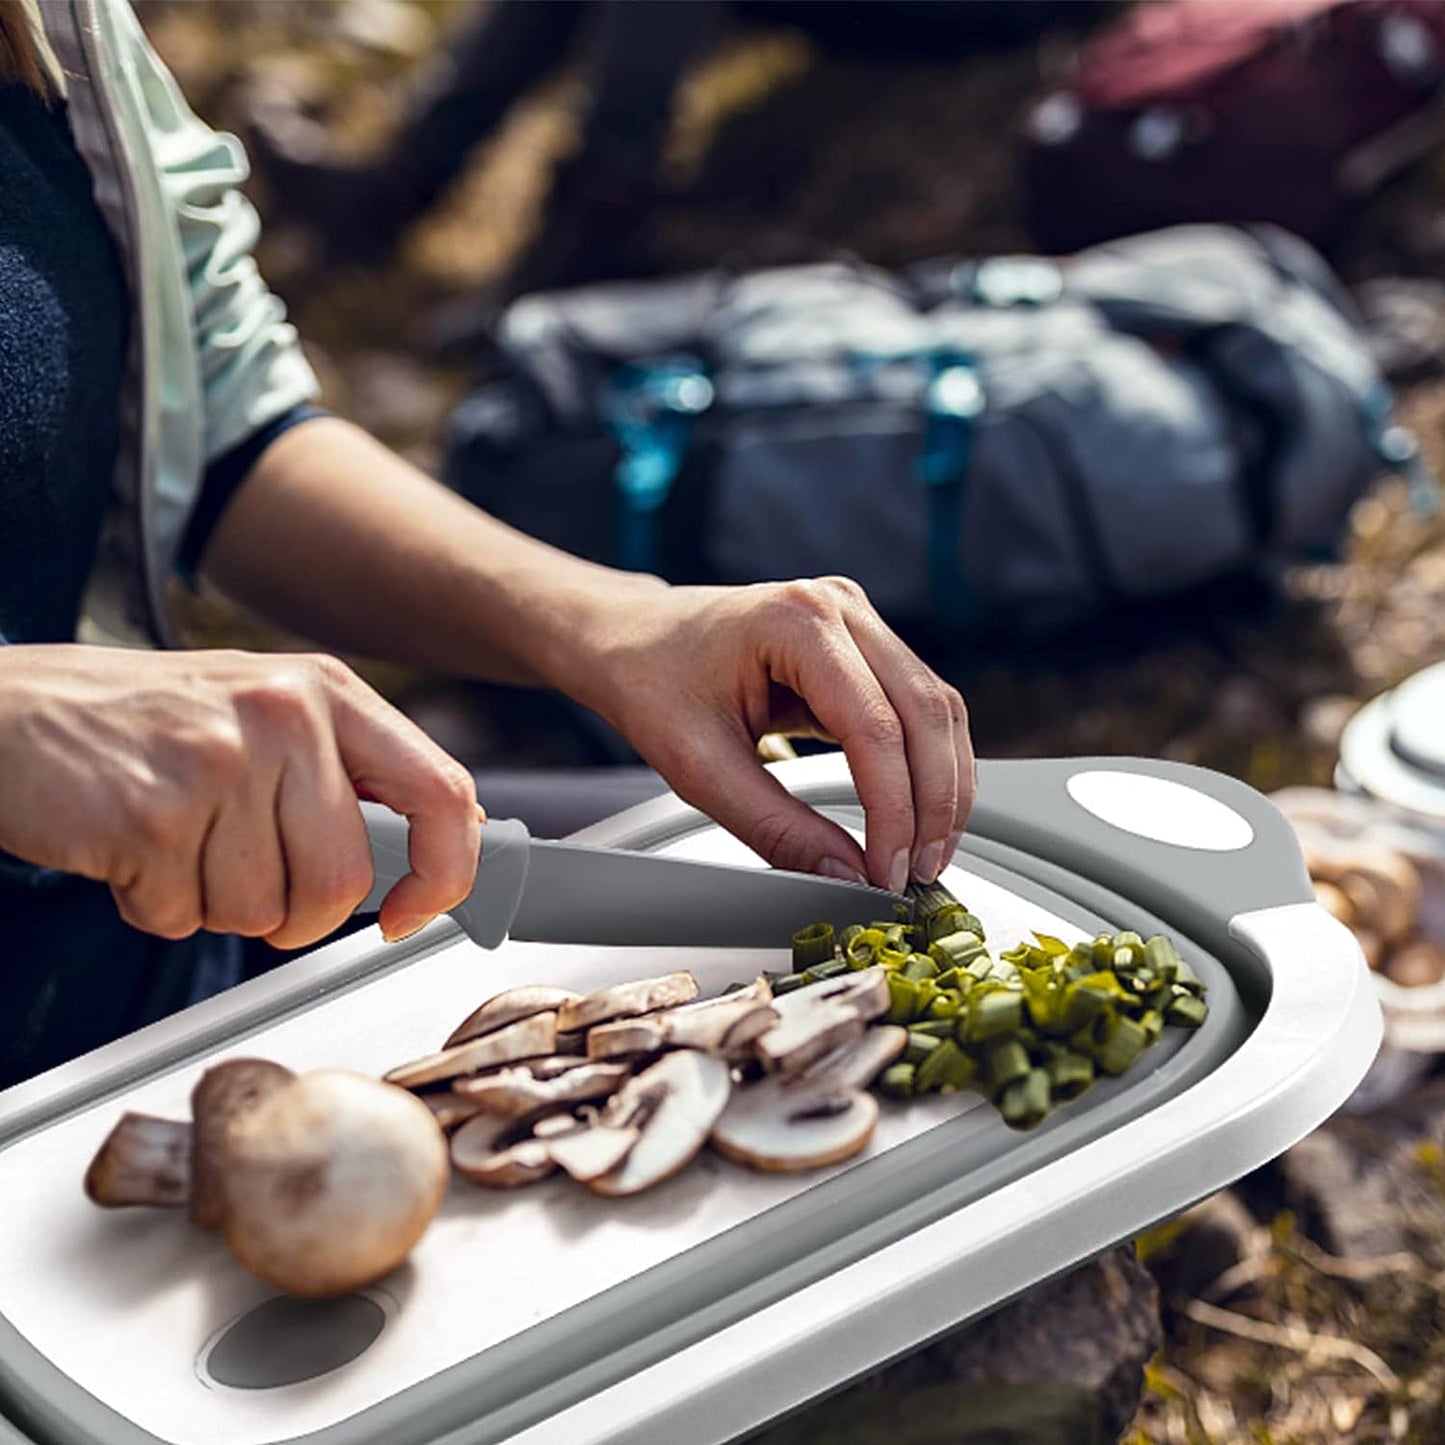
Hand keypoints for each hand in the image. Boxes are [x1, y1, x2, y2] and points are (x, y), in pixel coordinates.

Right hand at [0, 646, 479, 947]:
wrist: (8, 710)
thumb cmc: (148, 723)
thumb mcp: (264, 713)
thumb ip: (343, 773)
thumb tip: (431, 851)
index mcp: (327, 690)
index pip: (441, 791)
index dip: (443, 871)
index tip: (415, 911)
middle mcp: (284, 715)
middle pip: (344, 879)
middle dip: (301, 916)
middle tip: (251, 884)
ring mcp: (218, 762)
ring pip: (263, 910)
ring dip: (216, 905)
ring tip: (177, 841)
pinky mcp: (152, 815)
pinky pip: (185, 916)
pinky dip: (157, 906)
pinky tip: (132, 849)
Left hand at [574, 577, 974, 891]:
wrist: (630, 637)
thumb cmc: (650, 681)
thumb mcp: (700, 767)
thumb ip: (776, 827)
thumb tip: (846, 875)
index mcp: (797, 621)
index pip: (876, 726)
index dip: (893, 809)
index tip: (888, 871)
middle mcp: (840, 607)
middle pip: (926, 711)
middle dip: (934, 802)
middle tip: (920, 872)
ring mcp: (857, 621)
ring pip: (937, 708)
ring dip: (944, 785)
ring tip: (928, 853)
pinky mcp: (863, 645)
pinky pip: (918, 706)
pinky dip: (927, 764)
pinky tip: (921, 814)